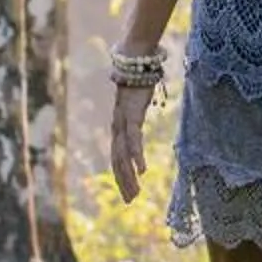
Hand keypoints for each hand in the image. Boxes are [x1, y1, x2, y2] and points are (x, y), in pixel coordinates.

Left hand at [111, 82, 156, 202]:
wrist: (135, 60)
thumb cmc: (138, 80)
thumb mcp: (138, 104)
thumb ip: (136, 116)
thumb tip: (140, 122)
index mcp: (119, 126)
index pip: (117, 157)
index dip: (121, 175)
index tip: (129, 191)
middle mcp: (118, 127)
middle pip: (117, 161)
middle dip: (123, 182)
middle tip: (130, 200)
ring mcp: (124, 122)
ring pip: (123, 155)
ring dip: (129, 176)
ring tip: (136, 192)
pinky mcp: (132, 115)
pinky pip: (134, 140)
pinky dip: (137, 157)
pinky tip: (143, 170)